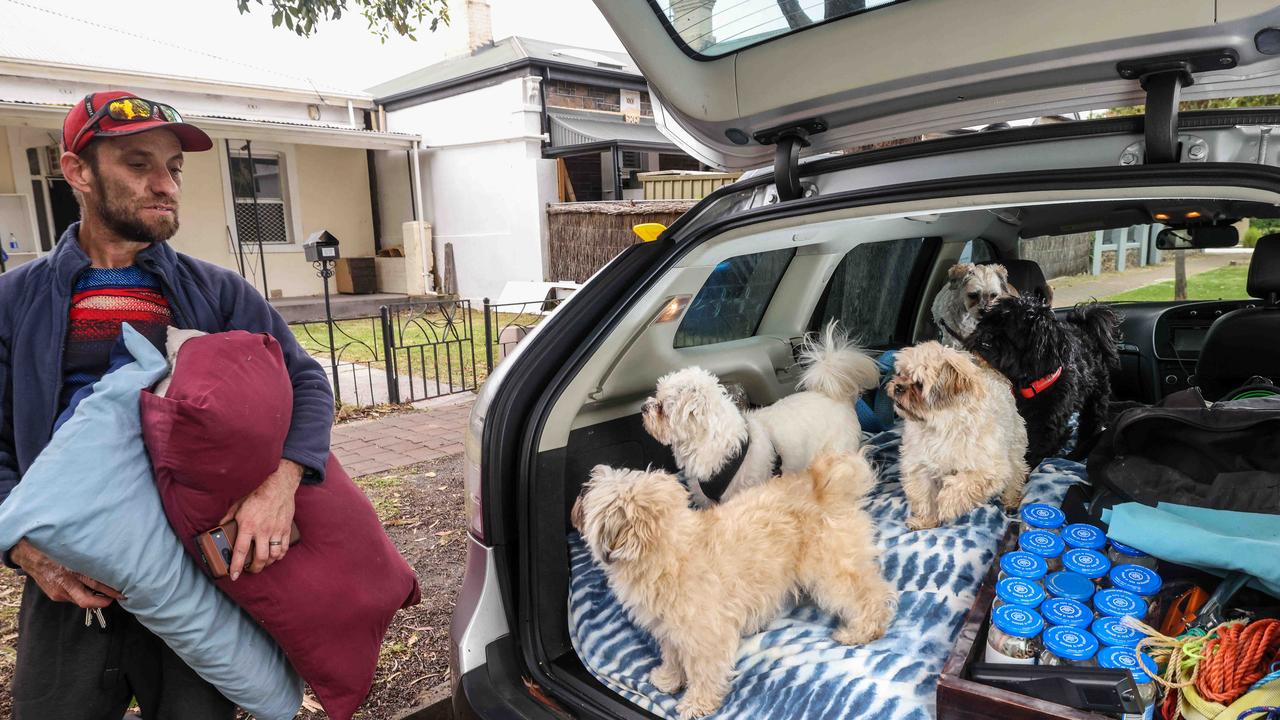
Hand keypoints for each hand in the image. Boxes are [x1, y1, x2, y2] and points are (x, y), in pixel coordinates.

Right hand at [10, 539, 120, 607]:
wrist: (29, 555)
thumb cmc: (54, 549)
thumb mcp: (72, 551)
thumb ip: (88, 559)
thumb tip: (109, 562)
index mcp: (70, 570)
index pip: (95, 584)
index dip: (110, 590)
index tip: (122, 591)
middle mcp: (64, 583)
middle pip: (88, 599)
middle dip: (106, 599)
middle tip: (121, 596)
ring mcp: (58, 591)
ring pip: (81, 600)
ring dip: (96, 599)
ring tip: (110, 594)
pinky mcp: (54, 595)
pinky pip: (73, 598)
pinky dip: (84, 595)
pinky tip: (92, 591)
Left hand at [222, 459, 302, 579]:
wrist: (278, 487)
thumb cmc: (257, 496)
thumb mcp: (237, 506)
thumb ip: (227, 519)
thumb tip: (219, 528)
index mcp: (247, 526)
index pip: (240, 551)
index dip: (236, 566)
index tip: (233, 575)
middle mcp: (262, 531)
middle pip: (259, 558)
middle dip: (254, 568)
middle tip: (250, 570)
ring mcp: (275, 531)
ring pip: (273, 556)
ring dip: (267, 563)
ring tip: (262, 564)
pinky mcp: (285, 529)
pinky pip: (284, 548)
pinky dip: (279, 556)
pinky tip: (275, 556)